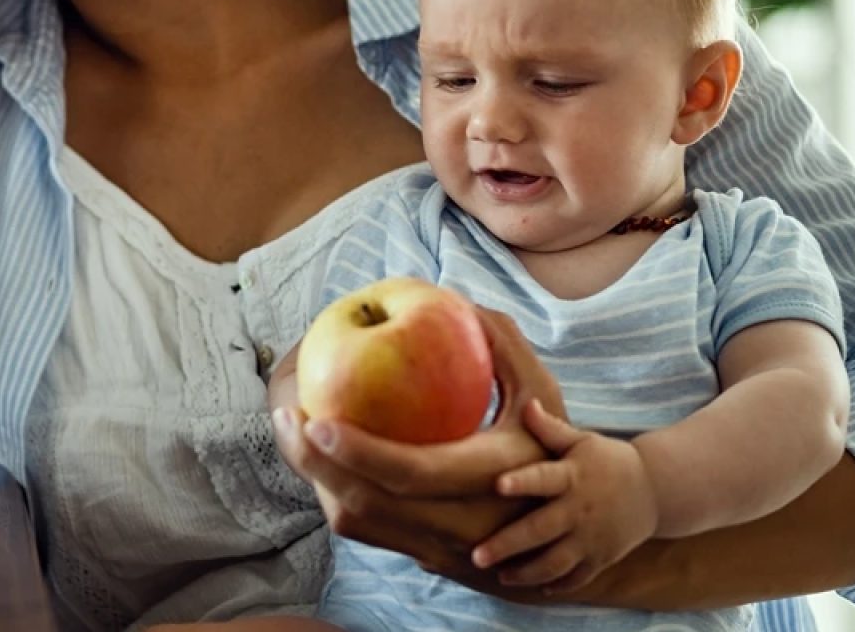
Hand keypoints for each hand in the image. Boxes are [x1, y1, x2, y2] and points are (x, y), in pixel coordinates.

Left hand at [270, 307, 567, 575]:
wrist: (569, 533)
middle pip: (366, 506)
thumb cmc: (554, 447)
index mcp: (489, 482)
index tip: (318, 416)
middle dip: (315, 466)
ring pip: (357, 523)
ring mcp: (438, 549)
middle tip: (286, 417)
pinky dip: (332, 492)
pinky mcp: (421, 557)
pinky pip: (362, 529)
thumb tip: (454, 297)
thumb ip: (504, 346)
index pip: (411, 473)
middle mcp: (460, 526)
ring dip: (317, 480)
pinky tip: (316, 453)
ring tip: (291, 431)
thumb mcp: (542, 397)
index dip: (359, 450)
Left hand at [472, 399, 657, 593]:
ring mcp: (591, 538)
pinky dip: (557, 585)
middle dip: (508, 544)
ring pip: (556, 562)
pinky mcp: (601, 557)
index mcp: (572, 476)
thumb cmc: (608, 461)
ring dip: (526, 572)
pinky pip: (577, 578)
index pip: (544, 478)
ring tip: (500, 575)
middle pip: (540, 530)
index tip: (498, 484)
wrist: (656, 490)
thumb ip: (550, 429)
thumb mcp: (582, 441)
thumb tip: (526, 403)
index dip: (522, 481)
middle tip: (477, 555)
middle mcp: (579, 509)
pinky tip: (534, 587)